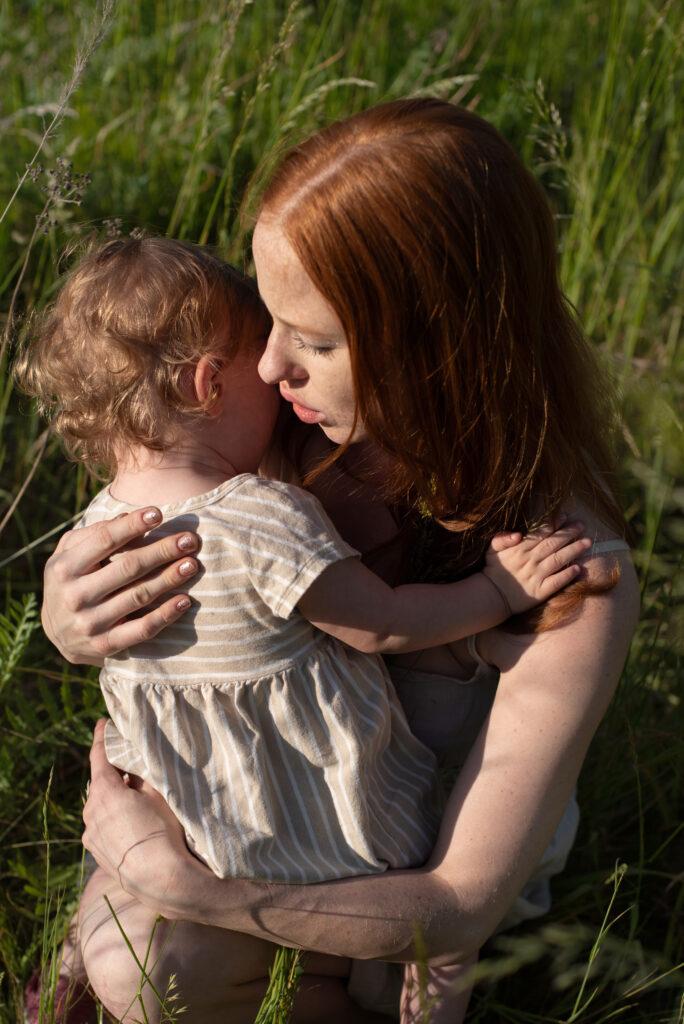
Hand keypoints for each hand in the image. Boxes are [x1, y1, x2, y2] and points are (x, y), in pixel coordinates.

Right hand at [42, 508, 199, 662]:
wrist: (56, 634)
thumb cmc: (69, 581)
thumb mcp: (68, 555)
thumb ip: (92, 534)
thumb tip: (126, 515)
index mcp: (65, 567)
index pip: (104, 539)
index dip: (133, 525)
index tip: (158, 513)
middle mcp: (75, 595)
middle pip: (129, 567)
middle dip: (162, 550)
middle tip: (189, 540)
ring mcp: (90, 623)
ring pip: (139, 596)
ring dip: (170, 578)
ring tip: (192, 564)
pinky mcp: (105, 645)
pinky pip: (142, 629)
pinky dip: (166, 614)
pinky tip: (185, 600)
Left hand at [82, 719, 199, 916]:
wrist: (161, 879)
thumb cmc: (163, 830)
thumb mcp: (158, 793)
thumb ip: (142, 775)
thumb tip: (133, 766)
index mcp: (104, 791)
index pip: (98, 756)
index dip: (100, 737)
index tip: (101, 724)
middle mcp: (90, 811)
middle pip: (100, 783)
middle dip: (112, 773)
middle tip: (129, 767)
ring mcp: (90, 835)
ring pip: (99, 807)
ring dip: (112, 799)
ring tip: (134, 800)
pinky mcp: (96, 853)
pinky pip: (101, 827)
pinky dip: (112, 819)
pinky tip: (131, 825)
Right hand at [483, 520, 590, 614]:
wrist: (491, 596)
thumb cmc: (494, 570)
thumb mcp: (492, 550)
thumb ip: (502, 538)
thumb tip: (518, 533)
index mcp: (520, 549)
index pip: (540, 533)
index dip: (554, 523)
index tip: (565, 516)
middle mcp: (530, 560)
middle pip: (553, 544)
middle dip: (569, 533)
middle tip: (582, 525)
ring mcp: (536, 576)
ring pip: (558, 560)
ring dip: (574, 550)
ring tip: (587, 542)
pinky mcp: (540, 591)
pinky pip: (557, 582)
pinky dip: (568, 575)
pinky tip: (579, 568)